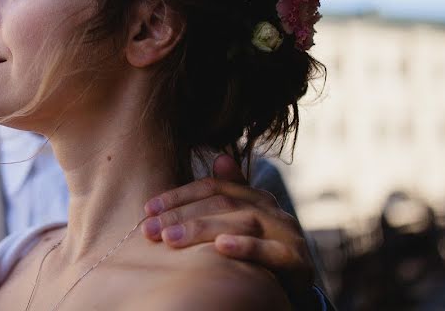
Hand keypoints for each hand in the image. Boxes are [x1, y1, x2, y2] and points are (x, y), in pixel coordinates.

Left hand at [143, 155, 315, 302]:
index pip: (212, 188)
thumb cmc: (260, 252)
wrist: (297, 287)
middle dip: (181, 215)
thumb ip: (229, 193)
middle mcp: (272, 209)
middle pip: (221, 204)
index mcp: (255, 197)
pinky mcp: (296, 259)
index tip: (148, 209)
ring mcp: (286, 233)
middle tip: (149, 229)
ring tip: (169, 239)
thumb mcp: (242, 223)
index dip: (178, 196)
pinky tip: (220, 247)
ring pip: (241, 222)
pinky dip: (245, 247)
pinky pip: (271, 251)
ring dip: (201, 229)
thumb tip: (220, 158)